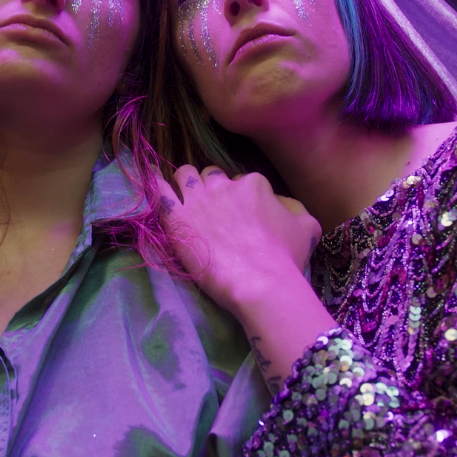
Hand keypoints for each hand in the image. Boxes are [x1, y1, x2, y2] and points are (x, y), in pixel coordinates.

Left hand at [158, 165, 320, 317]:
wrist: (260, 281)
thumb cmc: (286, 258)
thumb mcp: (307, 227)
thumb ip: (295, 209)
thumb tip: (283, 206)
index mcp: (254, 184)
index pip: (242, 182)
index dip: (239, 197)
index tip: (239, 215)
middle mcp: (224, 185)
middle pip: (212, 176)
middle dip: (212, 187)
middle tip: (212, 209)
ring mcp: (198, 200)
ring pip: (185, 175)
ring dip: (185, 182)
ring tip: (183, 195)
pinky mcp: (177, 217)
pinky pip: (159, 191)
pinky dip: (154, 182)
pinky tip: (149, 177)